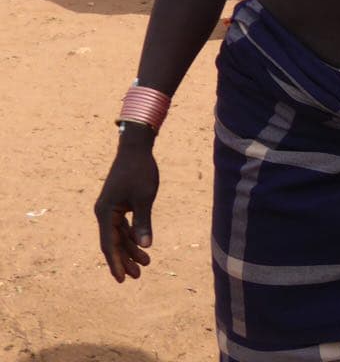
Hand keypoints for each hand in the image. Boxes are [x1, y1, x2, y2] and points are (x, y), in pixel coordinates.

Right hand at [94, 137, 158, 281]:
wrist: (135, 149)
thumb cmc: (140, 171)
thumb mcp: (144, 198)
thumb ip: (143, 223)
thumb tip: (145, 246)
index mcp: (106, 213)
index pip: (110, 244)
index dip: (116, 263)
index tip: (121, 279)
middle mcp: (104, 213)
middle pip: (114, 243)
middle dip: (125, 260)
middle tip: (137, 276)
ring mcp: (111, 209)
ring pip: (119, 235)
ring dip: (131, 249)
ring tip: (145, 264)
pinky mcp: (119, 204)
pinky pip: (123, 226)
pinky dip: (132, 236)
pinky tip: (142, 246)